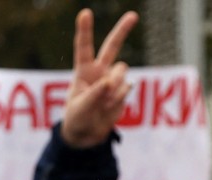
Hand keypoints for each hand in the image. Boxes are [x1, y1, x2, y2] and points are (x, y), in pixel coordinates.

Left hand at [60, 9, 138, 148]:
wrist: (87, 133)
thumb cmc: (78, 118)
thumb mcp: (80, 109)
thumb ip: (94, 94)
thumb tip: (109, 81)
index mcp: (83, 72)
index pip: (83, 49)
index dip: (85, 31)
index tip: (85, 13)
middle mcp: (99, 71)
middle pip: (111, 47)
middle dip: (122, 31)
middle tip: (133, 15)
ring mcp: (113, 79)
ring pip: (121, 71)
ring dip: (114, 86)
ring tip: (102, 102)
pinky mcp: (123, 89)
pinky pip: (126, 88)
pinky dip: (118, 98)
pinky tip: (109, 106)